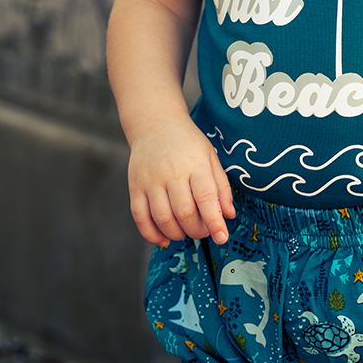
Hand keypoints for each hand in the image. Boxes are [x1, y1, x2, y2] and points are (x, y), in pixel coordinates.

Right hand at [127, 117, 235, 247]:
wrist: (155, 124)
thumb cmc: (188, 143)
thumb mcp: (210, 157)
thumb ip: (221, 186)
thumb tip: (228, 215)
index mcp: (195, 163)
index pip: (206, 197)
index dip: (215, 222)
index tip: (222, 237)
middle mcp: (172, 172)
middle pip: (184, 212)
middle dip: (197, 230)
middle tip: (203, 231)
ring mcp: (151, 180)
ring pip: (163, 218)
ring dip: (177, 234)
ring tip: (186, 232)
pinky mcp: (135, 187)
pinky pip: (140, 218)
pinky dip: (152, 234)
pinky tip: (164, 238)